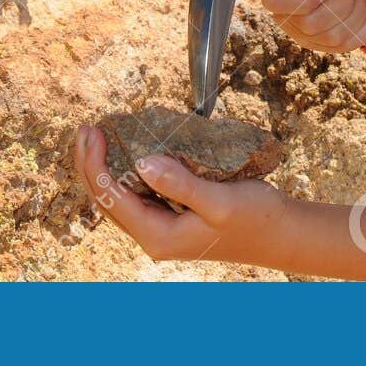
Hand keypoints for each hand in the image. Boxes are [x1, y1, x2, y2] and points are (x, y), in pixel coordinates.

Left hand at [72, 125, 291, 264]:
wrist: (281, 235)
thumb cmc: (255, 218)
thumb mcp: (219, 200)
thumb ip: (180, 184)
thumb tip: (141, 163)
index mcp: (158, 236)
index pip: (110, 197)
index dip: (94, 163)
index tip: (94, 131)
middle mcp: (153, 236)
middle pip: (106, 199)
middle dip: (89, 164)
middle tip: (84, 128)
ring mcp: (161, 228)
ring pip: (118, 197)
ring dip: (103, 167)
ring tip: (95, 136)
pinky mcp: (171, 218)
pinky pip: (137, 195)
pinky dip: (124, 172)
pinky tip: (125, 151)